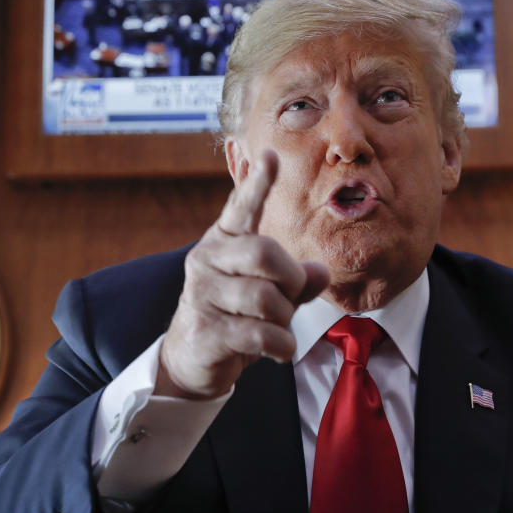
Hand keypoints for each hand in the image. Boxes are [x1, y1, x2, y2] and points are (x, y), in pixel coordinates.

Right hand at [157, 149, 329, 399]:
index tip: (270, 155)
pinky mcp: (207, 329)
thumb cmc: (236, 313)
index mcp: (224, 239)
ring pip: (266, 298)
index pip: (241, 206)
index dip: (257, 183)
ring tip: (278, 326)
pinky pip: (261, 333)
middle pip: (264, 252)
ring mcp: (203, 293)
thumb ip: (296, 278)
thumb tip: (320, 271)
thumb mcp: (270, 290)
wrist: (192, 356)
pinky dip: (282, 345)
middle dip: (291, 277)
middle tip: (293, 294)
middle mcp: (208, 258)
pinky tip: (280, 349)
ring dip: (286, 318)